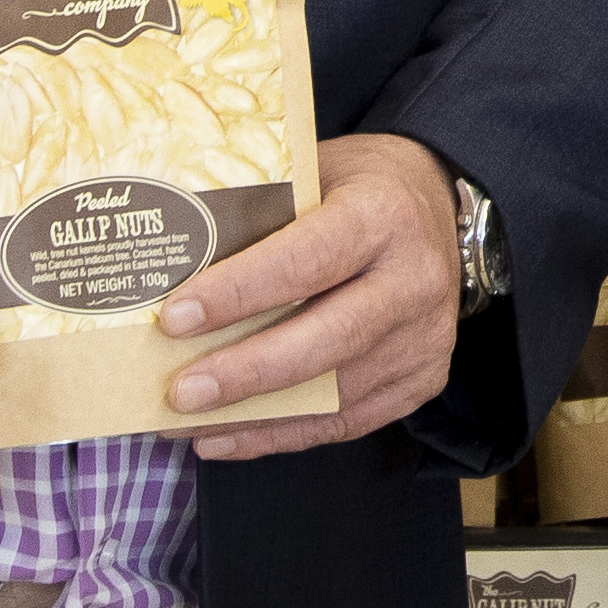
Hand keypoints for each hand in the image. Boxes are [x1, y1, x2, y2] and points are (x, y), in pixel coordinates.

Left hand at [157, 133, 463, 458]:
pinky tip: (228, 435)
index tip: (177, 318)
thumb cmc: (361, 190)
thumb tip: (168, 258)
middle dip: (246, 372)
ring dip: (253, 415)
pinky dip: (281, 434)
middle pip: (327, 339)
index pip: (307, 260)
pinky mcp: (423, 378)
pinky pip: (346, 421)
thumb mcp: (317, 172)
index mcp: (383, 215)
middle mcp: (414, 279)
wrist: (440, 211)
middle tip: (180, 392)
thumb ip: (260, 210)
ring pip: (335, 393)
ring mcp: (425, 336)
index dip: (240, 293)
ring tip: (185, 422)